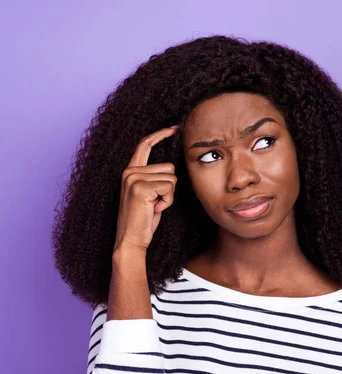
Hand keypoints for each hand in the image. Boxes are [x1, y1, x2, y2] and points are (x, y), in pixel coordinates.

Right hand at [113, 126, 177, 252]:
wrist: (131, 240)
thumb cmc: (143, 220)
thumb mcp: (150, 194)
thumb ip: (155, 178)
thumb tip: (171, 166)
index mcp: (130, 171)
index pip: (144, 144)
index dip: (160, 134)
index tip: (174, 127)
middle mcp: (129, 171)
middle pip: (169, 167)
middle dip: (170, 187)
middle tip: (156, 203)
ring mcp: (133, 178)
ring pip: (172, 178)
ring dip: (170, 195)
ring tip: (154, 207)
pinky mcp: (140, 188)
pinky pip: (170, 188)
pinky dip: (168, 201)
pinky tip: (155, 210)